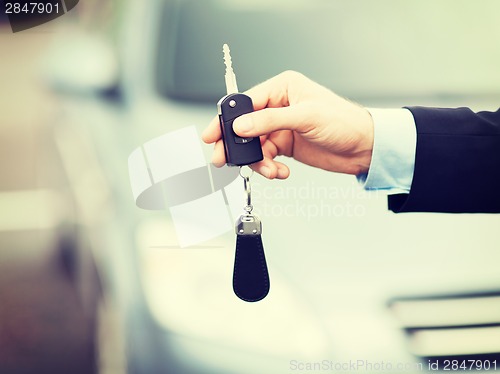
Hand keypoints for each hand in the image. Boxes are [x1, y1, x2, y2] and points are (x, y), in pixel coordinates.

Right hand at [202, 71, 373, 178]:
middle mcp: (279, 106)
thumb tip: (241, 125)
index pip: (246, 102)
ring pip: (254, 145)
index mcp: (283, 88)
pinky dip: (270, 167)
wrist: (363, 148)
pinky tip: (280, 171)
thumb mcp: (305, 117)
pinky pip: (266, 157)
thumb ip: (270, 121)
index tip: (214, 134)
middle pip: (245, 125)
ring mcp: (281, 127)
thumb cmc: (344, 122)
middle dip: (236, 144)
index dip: (228, 119)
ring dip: (258, 161)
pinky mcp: (285, 145)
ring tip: (270, 170)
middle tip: (224, 158)